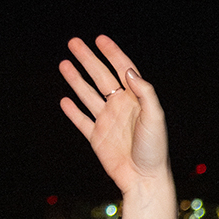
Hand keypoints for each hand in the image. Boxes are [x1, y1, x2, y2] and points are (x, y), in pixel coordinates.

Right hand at [58, 35, 170, 195]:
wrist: (144, 179)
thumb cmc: (154, 149)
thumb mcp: (154, 117)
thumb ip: (144, 92)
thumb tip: (127, 70)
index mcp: (136, 100)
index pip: (122, 70)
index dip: (112, 53)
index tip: (100, 39)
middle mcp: (120, 107)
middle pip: (101, 77)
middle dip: (87, 59)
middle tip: (73, 42)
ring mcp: (107, 122)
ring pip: (88, 95)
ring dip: (76, 79)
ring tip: (64, 63)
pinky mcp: (97, 138)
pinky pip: (82, 121)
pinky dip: (73, 111)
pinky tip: (64, 100)